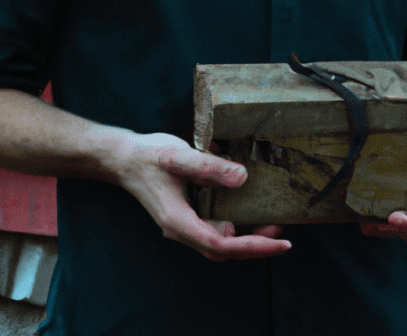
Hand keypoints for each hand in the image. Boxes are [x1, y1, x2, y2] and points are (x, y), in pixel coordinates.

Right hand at [112, 133, 290, 261]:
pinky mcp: (187, 217)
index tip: (281, 242)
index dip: (253, 246)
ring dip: (247, 238)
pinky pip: (215, 230)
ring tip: (272, 224)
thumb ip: (208, 167)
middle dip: (256, 247)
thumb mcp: (177, 155)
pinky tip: (250, 211)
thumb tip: (242, 178)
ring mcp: (183, 225)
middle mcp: (181, 229)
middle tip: (283, 236)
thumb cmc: (147, 156)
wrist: (122, 158)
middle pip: (223, 251)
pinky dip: (236, 227)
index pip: (221, 244)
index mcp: (178, 221)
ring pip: (220, 243)